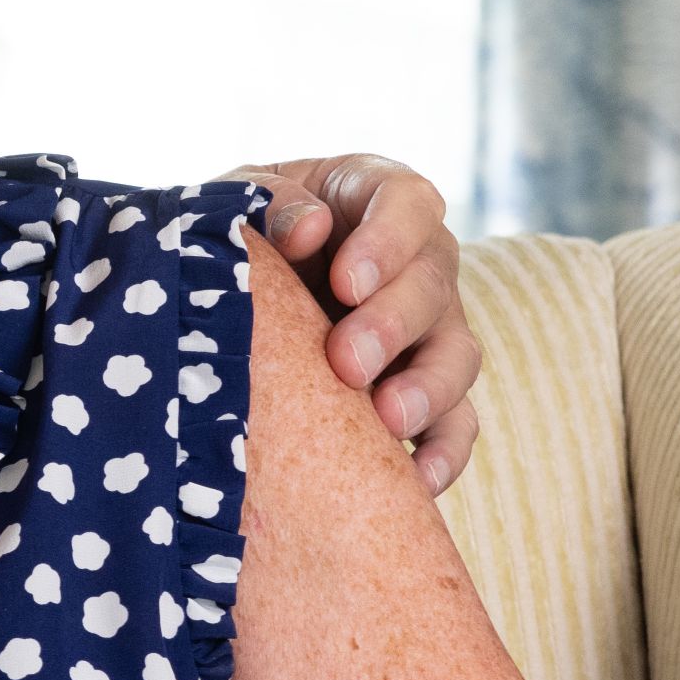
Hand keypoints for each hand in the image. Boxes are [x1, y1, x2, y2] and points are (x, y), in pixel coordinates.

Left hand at [233, 154, 478, 495]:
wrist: (222, 299)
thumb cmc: (234, 235)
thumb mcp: (235, 199)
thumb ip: (268, 201)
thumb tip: (308, 228)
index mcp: (375, 197)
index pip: (409, 203)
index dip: (389, 241)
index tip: (346, 280)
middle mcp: (417, 260)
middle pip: (435, 284)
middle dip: (392, 325)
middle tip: (347, 361)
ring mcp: (428, 328)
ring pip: (457, 355)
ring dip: (426, 389)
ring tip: (385, 420)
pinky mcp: (423, 391)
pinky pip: (456, 425)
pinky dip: (443, 453)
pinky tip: (415, 481)